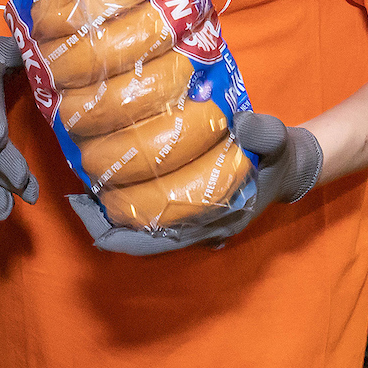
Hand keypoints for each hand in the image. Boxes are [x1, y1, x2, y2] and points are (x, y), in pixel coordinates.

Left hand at [66, 110, 322, 255]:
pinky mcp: (191, 211)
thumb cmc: (281, 156)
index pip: (157, 241)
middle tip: (74, 200)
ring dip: (114, 216)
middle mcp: (200, 229)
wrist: (293, 166)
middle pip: (141, 241)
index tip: (88, 214)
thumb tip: (242, 125)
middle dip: (105, 225)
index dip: (119, 233)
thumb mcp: (280, 139)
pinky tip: (111, 186)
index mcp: (216, 220)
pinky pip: (152, 218)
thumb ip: (265, 133)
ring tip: (84, 192)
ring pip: (144, 232)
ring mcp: (195, 224)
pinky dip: (129, 207)